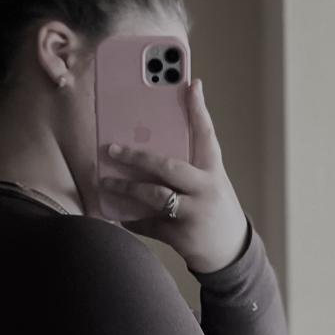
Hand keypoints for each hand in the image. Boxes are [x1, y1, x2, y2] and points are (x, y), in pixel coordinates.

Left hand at [99, 78, 248, 272]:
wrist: (229, 250)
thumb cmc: (214, 207)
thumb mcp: (209, 181)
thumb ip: (188, 164)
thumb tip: (149, 144)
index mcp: (213, 171)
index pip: (206, 134)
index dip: (198, 109)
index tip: (190, 84)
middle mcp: (205, 189)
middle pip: (168, 167)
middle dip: (137, 157)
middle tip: (111, 149)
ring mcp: (193, 213)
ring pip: (155, 196)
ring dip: (126, 189)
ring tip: (105, 183)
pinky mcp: (181, 235)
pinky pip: (149, 224)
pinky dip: (131, 219)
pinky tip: (117, 214)